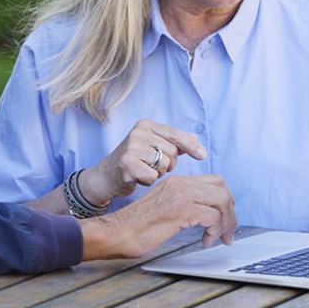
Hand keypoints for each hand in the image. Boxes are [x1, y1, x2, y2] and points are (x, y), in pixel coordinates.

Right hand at [78, 119, 204, 206]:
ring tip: (145, 170)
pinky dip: (148, 182)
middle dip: (168, 164)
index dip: (190, 146)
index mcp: (145, 125)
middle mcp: (138, 133)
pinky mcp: (127, 164)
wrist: (106, 176)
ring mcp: (131, 148)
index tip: (203, 155)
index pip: (175, 134)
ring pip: (164, 165)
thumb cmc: (134, 161)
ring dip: (158, 173)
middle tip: (154, 166)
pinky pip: (152, 177)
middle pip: (172, 152)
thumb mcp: (152, 146)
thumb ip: (172, 142)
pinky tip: (138, 178)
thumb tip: (195, 137)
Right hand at [78, 174, 235, 259]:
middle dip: (230, 213)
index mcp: (176, 182)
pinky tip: (205, 241)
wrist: (115, 233)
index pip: (214, 181)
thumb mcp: (164, 209)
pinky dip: (215, 231)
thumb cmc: (136, 228)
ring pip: (221, 201)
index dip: (224, 201)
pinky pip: (212, 217)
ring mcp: (180, 196)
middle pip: (222, 189)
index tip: (224, 219)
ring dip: (226, 223)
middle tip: (228, 233)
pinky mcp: (180, 210)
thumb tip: (206, 215)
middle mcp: (180, 184)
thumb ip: (183, 206)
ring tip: (219, 238)